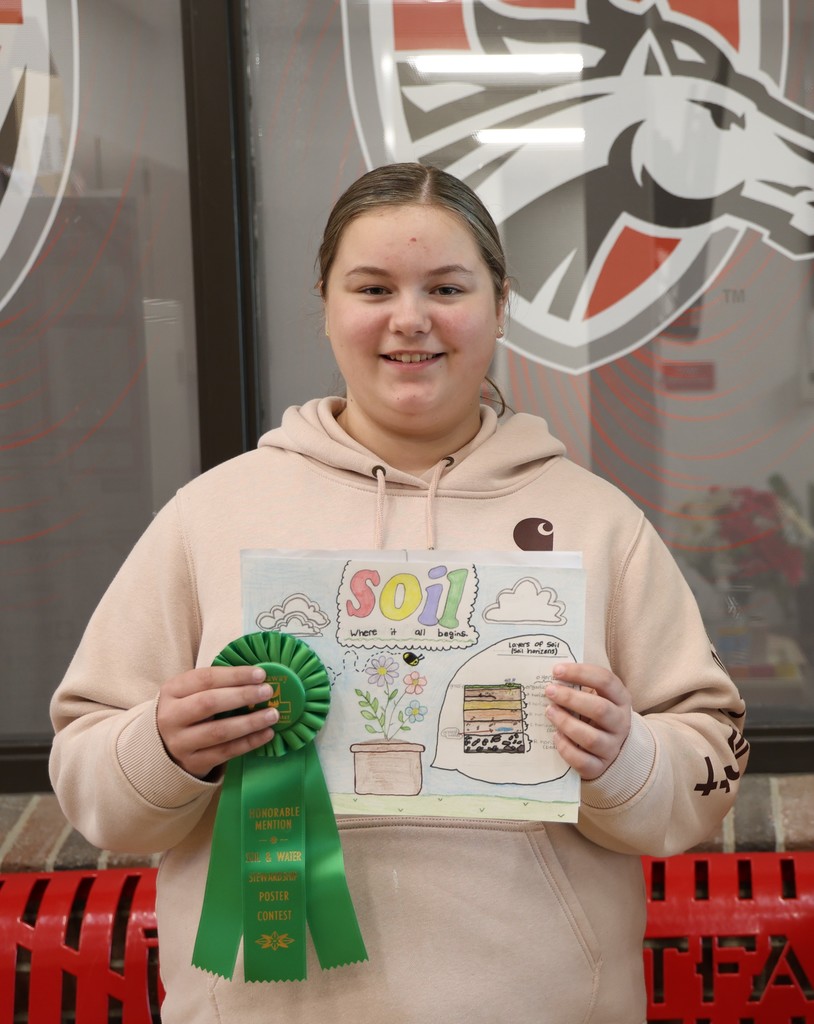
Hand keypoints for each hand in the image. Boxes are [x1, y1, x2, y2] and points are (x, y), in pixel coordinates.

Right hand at [157, 666, 279, 778]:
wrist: (165, 745)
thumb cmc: (188, 709)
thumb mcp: (191, 691)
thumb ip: (217, 683)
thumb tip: (257, 677)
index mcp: (172, 691)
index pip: (205, 678)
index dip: (235, 675)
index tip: (260, 674)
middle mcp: (171, 717)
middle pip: (209, 703)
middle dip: (242, 696)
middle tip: (267, 692)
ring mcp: (180, 743)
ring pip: (219, 731)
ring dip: (250, 722)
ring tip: (272, 714)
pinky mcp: (192, 763)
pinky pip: (225, 753)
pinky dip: (249, 743)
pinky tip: (267, 734)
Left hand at [545, 663, 631, 780]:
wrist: (612, 748)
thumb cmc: (595, 714)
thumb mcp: (595, 696)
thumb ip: (579, 686)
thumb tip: (551, 676)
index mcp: (620, 699)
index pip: (605, 681)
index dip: (580, 673)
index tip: (556, 671)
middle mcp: (620, 723)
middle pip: (599, 709)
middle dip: (571, 698)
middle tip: (549, 691)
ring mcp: (612, 747)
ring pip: (590, 737)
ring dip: (566, 723)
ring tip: (549, 711)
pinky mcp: (600, 767)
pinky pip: (582, 761)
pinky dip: (566, 748)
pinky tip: (555, 737)